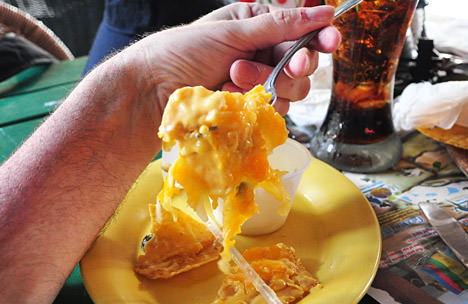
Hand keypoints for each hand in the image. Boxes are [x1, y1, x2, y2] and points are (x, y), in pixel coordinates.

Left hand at [123, 3, 340, 114]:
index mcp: (257, 26)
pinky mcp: (248, 110)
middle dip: (290, 64)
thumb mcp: (231, 31)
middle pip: (304, 64)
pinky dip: (253, 103)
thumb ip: (279, 25)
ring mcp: (256, 85)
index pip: (301, 32)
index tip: (331, 41)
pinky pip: (272, 110)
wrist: (152, 91)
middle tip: (284, 65)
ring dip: (264, 82)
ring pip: (292, 90)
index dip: (320, 37)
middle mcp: (261, 55)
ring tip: (231, 76)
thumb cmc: (182, 52)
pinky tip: (228, 95)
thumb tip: (324, 13)